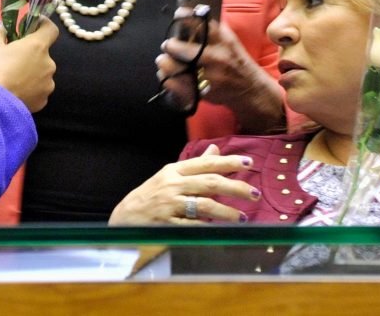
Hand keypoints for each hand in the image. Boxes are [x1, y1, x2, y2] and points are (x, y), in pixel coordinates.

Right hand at [0, 16, 57, 112]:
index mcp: (38, 46)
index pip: (51, 28)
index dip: (43, 24)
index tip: (32, 25)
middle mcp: (49, 63)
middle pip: (43, 53)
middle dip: (31, 53)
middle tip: (14, 57)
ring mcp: (49, 83)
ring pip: (42, 72)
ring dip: (32, 71)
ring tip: (14, 78)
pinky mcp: (44, 99)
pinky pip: (39, 89)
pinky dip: (31, 88)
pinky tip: (17, 91)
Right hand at [109, 144, 257, 224]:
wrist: (125, 217)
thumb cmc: (151, 194)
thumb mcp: (170, 175)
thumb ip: (195, 165)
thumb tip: (216, 150)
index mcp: (175, 170)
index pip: (206, 163)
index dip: (228, 162)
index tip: (249, 163)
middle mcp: (173, 184)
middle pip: (209, 183)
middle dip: (235, 187)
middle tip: (254, 194)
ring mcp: (170, 205)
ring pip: (204, 205)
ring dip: (226, 211)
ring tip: (242, 217)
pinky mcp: (168, 224)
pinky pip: (192, 225)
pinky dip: (208, 227)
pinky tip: (220, 230)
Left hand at [157, 10, 283, 131]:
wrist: (250, 89)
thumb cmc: (236, 61)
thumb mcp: (230, 41)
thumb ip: (213, 29)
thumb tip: (191, 14)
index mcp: (223, 42)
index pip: (201, 24)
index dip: (185, 17)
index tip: (178, 14)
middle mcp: (215, 58)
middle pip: (182, 49)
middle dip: (171, 45)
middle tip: (168, 45)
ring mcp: (208, 77)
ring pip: (175, 68)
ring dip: (166, 63)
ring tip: (164, 60)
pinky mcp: (202, 92)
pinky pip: (176, 85)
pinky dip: (168, 80)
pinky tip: (168, 75)